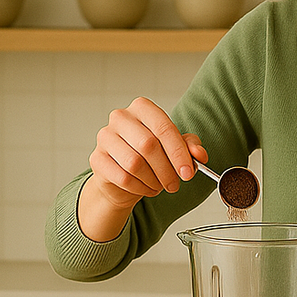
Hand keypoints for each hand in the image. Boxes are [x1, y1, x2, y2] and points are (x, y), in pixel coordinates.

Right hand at [78, 97, 207, 240]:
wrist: (122, 176)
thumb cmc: (150, 156)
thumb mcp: (175, 147)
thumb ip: (190, 147)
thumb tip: (199, 154)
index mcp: (143, 108)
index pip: (164, 128)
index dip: (179, 153)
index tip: (188, 173)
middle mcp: (120, 117)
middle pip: (148, 146)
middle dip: (167, 170)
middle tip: (175, 184)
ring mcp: (105, 137)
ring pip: (134, 164)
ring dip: (152, 180)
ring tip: (158, 185)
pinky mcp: (96, 158)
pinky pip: (122, 178)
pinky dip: (139, 188)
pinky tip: (144, 187)